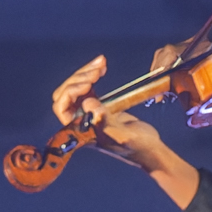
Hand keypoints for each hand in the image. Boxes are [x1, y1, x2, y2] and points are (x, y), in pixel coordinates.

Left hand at [50, 53, 199, 208]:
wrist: (150, 149)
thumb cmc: (137, 148)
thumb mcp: (122, 136)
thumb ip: (104, 122)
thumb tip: (87, 104)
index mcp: (79, 131)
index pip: (61, 107)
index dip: (70, 92)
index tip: (89, 84)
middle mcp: (80, 122)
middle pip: (66, 93)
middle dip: (79, 78)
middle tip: (98, 71)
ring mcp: (89, 113)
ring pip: (76, 87)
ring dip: (86, 72)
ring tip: (101, 62)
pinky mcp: (99, 106)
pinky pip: (88, 87)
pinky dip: (93, 74)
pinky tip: (102, 67)